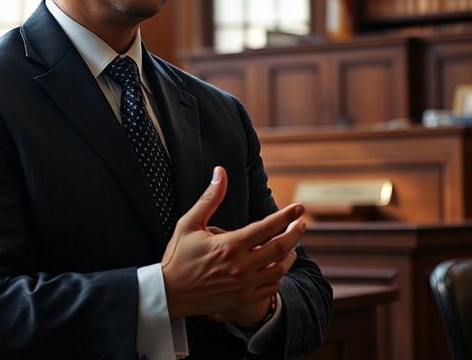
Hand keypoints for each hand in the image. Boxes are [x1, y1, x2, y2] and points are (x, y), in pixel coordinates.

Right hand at [161, 166, 305, 320]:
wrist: (169, 293)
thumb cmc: (178, 256)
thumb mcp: (190, 223)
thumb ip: (210, 198)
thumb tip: (220, 172)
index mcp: (229, 245)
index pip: (267, 227)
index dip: (286, 215)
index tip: (299, 207)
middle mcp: (240, 266)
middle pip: (280, 247)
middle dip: (296, 233)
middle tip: (302, 223)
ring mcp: (243, 285)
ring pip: (280, 269)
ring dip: (290, 255)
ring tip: (292, 244)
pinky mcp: (242, 299)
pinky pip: (271, 288)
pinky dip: (279, 275)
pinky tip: (278, 266)